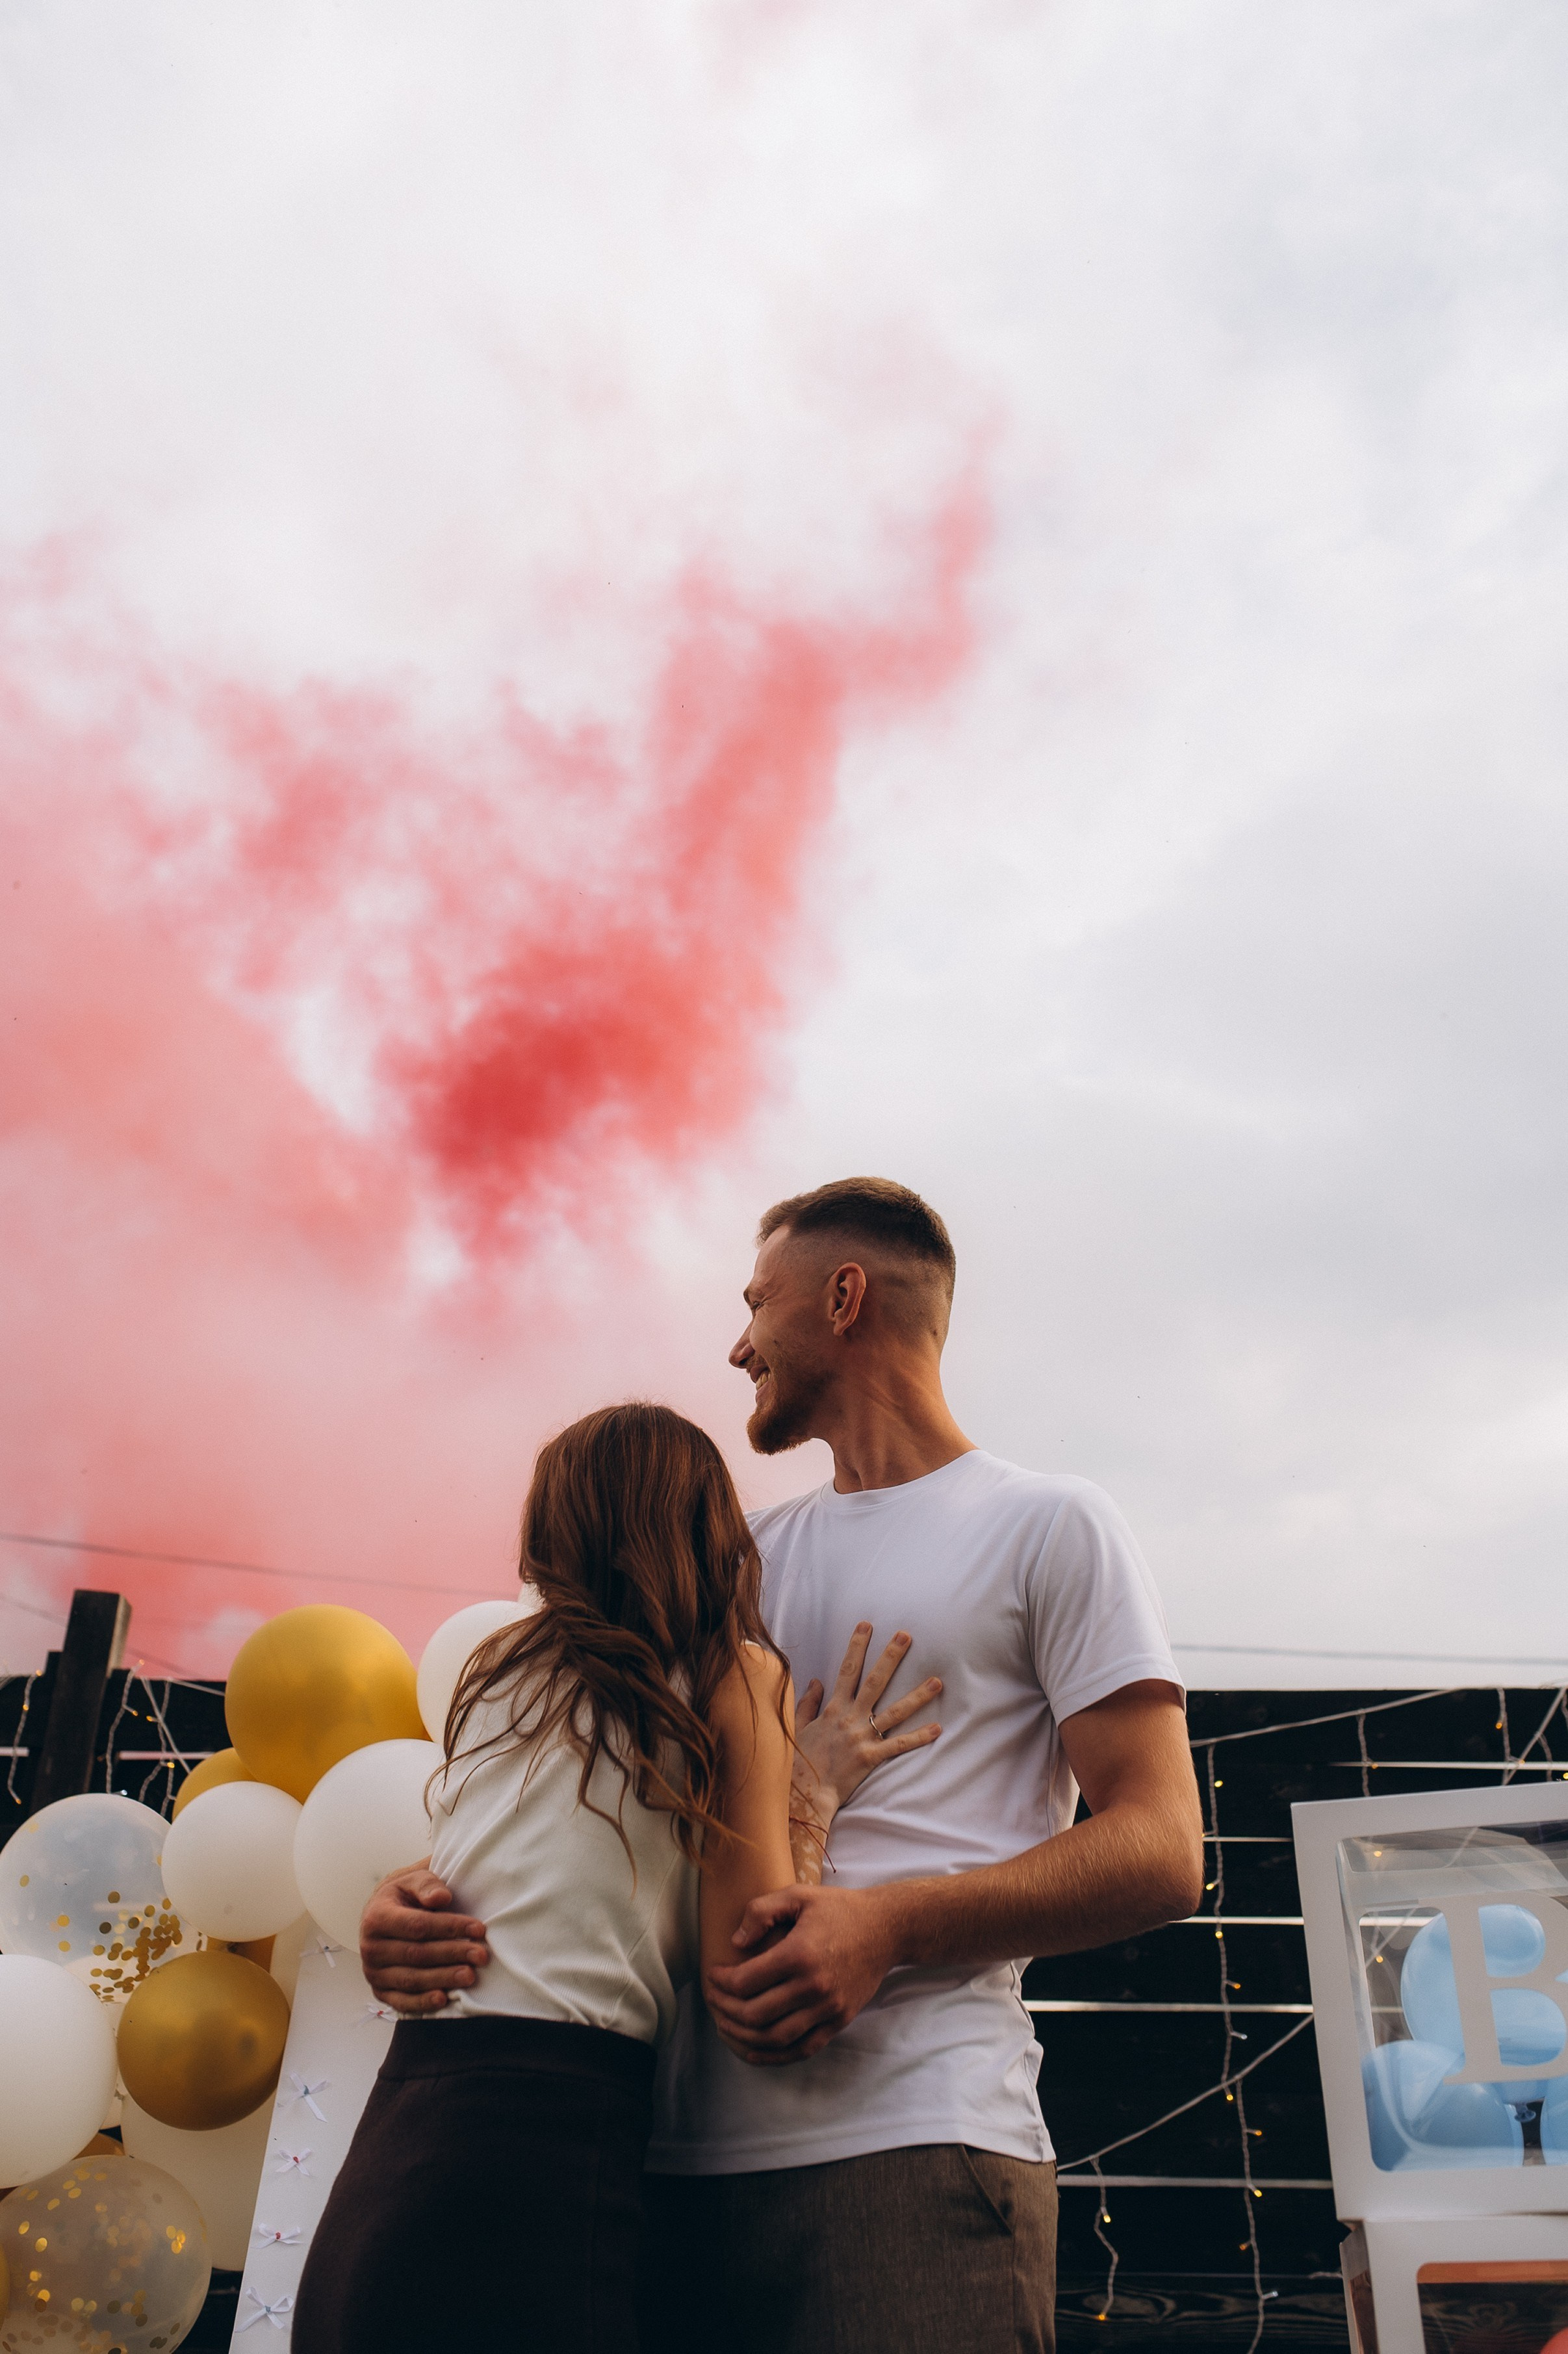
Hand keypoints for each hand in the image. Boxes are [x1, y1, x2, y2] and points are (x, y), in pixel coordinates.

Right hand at [359, 1862, 490, 2015]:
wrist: (382, 1914)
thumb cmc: (404, 1896)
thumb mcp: (412, 1880)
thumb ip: (427, 1885)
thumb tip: (441, 1897)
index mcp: (376, 1917)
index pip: (417, 1925)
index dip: (449, 1927)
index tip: (478, 1928)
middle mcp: (370, 1947)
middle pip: (417, 1954)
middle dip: (452, 1954)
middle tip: (481, 1955)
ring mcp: (373, 1972)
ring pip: (411, 1979)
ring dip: (443, 1979)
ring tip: (470, 1975)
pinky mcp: (380, 1991)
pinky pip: (401, 2001)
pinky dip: (422, 2003)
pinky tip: (444, 1999)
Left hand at [704, 1882, 898, 2064]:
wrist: (886, 1929)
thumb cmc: (840, 1909)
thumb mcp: (799, 1895)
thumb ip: (762, 1911)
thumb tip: (735, 1942)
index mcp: (799, 1954)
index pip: (746, 1981)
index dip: (721, 1982)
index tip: (713, 1974)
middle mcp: (813, 1987)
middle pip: (755, 2014)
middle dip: (725, 2009)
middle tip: (713, 1999)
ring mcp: (827, 2008)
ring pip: (775, 2038)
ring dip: (743, 2036)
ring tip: (725, 2024)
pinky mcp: (839, 2021)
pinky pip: (802, 2049)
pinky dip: (774, 2055)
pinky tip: (753, 2049)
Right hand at [794, 1623, 941, 1821]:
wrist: (805, 1792)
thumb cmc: (800, 1760)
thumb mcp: (799, 1726)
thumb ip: (808, 1703)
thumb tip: (816, 1681)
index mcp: (834, 1708)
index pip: (848, 1670)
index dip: (857, 1646)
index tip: (867, 1625)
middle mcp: (851, 1718)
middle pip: (875, 1681)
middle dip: (891, 1657)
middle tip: (906, 1636)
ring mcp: (863, 1737)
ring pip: (895, 1712)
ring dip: (918, 1696)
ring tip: (937, 1681)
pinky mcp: (871, 1757)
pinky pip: (899, 1745)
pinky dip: (919, 1737)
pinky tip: (937, 1728)